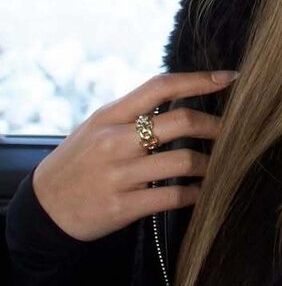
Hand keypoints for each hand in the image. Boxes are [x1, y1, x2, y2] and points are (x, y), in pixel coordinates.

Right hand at [30, 70, 238, 241]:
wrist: (44, 208)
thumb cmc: (79, 161)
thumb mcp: (98, 126)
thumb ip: (134, 112)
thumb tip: (182, 95)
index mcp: (110, 116)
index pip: (160, 87)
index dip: (199, 80)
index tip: (228, 78)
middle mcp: (115, 142)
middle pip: (180, 122)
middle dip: (215, 125)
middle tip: (233, 130)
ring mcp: (119, 175)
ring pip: (183, 162)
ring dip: (209, 164)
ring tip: (217, 166)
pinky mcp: (122, 207)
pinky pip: (172, 197)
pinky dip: (194, 194)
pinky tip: (200, 192)